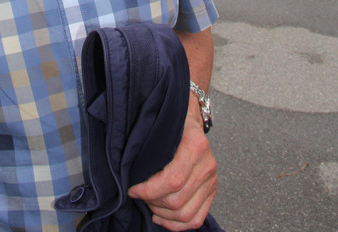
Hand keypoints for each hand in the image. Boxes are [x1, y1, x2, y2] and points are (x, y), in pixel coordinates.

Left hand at [128, 106, 217, 230]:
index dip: (148, 191)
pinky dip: (177, 225)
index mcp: (195, 145)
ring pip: (186, 214)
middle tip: (140, 195)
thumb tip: (130, 173)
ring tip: (150, 205)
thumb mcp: (161, 129)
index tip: (133, 189)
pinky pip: (196, 219)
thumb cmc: (171, 125)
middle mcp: (207, 165)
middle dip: (153, 202)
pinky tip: (162, 217)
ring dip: (163, 215)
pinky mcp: (212, 191)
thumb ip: (151, 150)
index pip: (171, 181)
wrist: (189, 121)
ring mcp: (212, 180)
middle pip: (177, 201)